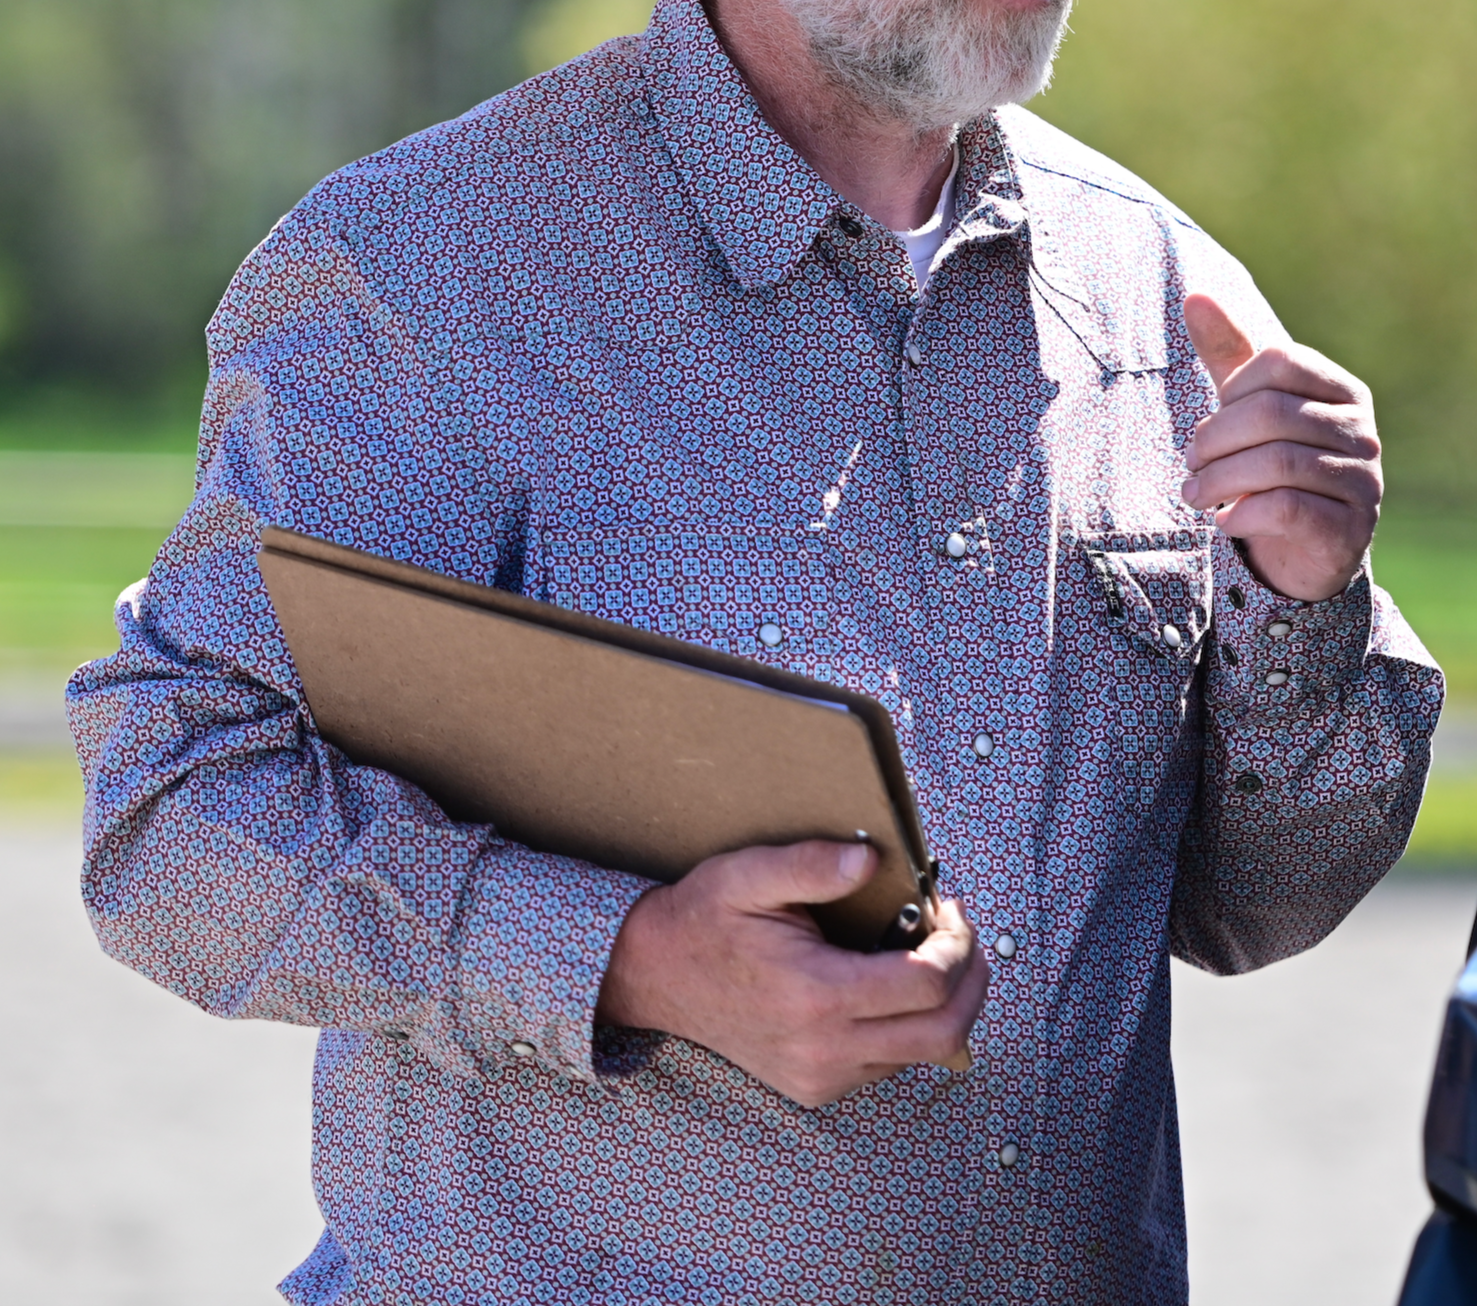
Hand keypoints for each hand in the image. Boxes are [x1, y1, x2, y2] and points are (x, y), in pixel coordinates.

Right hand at [596, 841, 988, 1107]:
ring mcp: (820, 1075)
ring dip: (943, 1005)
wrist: (649, 979)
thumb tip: (870, 860)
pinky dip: (908, 1026)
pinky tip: (888, 984)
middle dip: (972, 983)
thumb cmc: (701, 921)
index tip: (949, 911)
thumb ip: (810, 865)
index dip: (958, 946)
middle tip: (962, 939)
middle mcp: (823, 1048)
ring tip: (925, 953)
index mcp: (814, 994)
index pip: (928, 985)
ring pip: (923, 1054)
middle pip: (944, 1033)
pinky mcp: (815, 1086)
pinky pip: (890, 1064)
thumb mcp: (746, 875)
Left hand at [1180, 294, 1381, 601]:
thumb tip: (1196, 295)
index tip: (1209, 422)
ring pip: (1277, 463)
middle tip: (1190, 466)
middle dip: (1213, 441)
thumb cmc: (1273, 467)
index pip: (1279, 361)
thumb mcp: (1249, 407)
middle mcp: (1361, 430)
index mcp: (1340, 390)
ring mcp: (1362, 480)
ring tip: (1195, 495)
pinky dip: (1243, 514)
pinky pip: (1286, 508)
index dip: (1230, 391)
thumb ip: (1228, 354)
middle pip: (1271, 413)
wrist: (1307, 550)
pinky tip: (1226, 521)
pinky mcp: (1346, 528)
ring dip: (1218, 481)